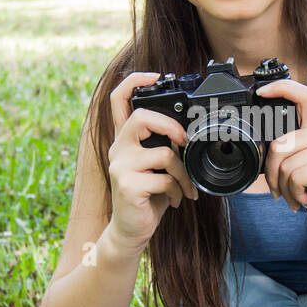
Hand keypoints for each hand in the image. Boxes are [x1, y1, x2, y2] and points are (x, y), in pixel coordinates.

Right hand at [106, 71, 199, 252]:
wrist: (131, 230)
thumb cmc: (147, 196)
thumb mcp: (155, 167)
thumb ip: (162, 146)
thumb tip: (188, 134)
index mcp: (125, 139)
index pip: (119, 99)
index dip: (135, 81)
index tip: (155, 76)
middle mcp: (118, 148)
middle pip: (141, 117)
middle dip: (170, 126)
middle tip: (184, 142)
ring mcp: (120, 166)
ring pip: (163, 154)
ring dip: (183, 173)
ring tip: (185, 186)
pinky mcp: (127, 185)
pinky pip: (165, 179)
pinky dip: (179, 190)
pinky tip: (177, 200)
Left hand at [255, 78, 306, 238]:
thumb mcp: (301, 165)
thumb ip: (288, 151)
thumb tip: (263, 149)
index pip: (303, 96)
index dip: (281, 88)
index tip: (262, 92)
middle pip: (279, 145)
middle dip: (272, 173)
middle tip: (279, 190)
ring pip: (286, 165)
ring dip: (284, 188)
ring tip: (295, 196)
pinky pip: (296, 177)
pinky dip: (294, 193)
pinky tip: (304, 199)